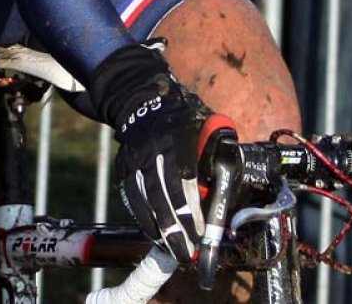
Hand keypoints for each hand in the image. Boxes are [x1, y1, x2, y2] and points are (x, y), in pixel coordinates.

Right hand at [85, 42, 212, 261]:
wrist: (141, 99)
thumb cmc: (182, 115)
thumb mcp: (204, 121)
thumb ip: (215, 147)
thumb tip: (228, 176)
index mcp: (177, 138)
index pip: (182, 176)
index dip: (190, 205)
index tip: (200, 229)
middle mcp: (153, 150)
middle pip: (162, 194)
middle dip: (175, 226)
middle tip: (187, 252)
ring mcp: (135, 160)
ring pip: (145, 200)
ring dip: (159, 228)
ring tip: (173, 250)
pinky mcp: (123, 168)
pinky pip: (132, 198)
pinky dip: (142, 218)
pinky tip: (154, 235)